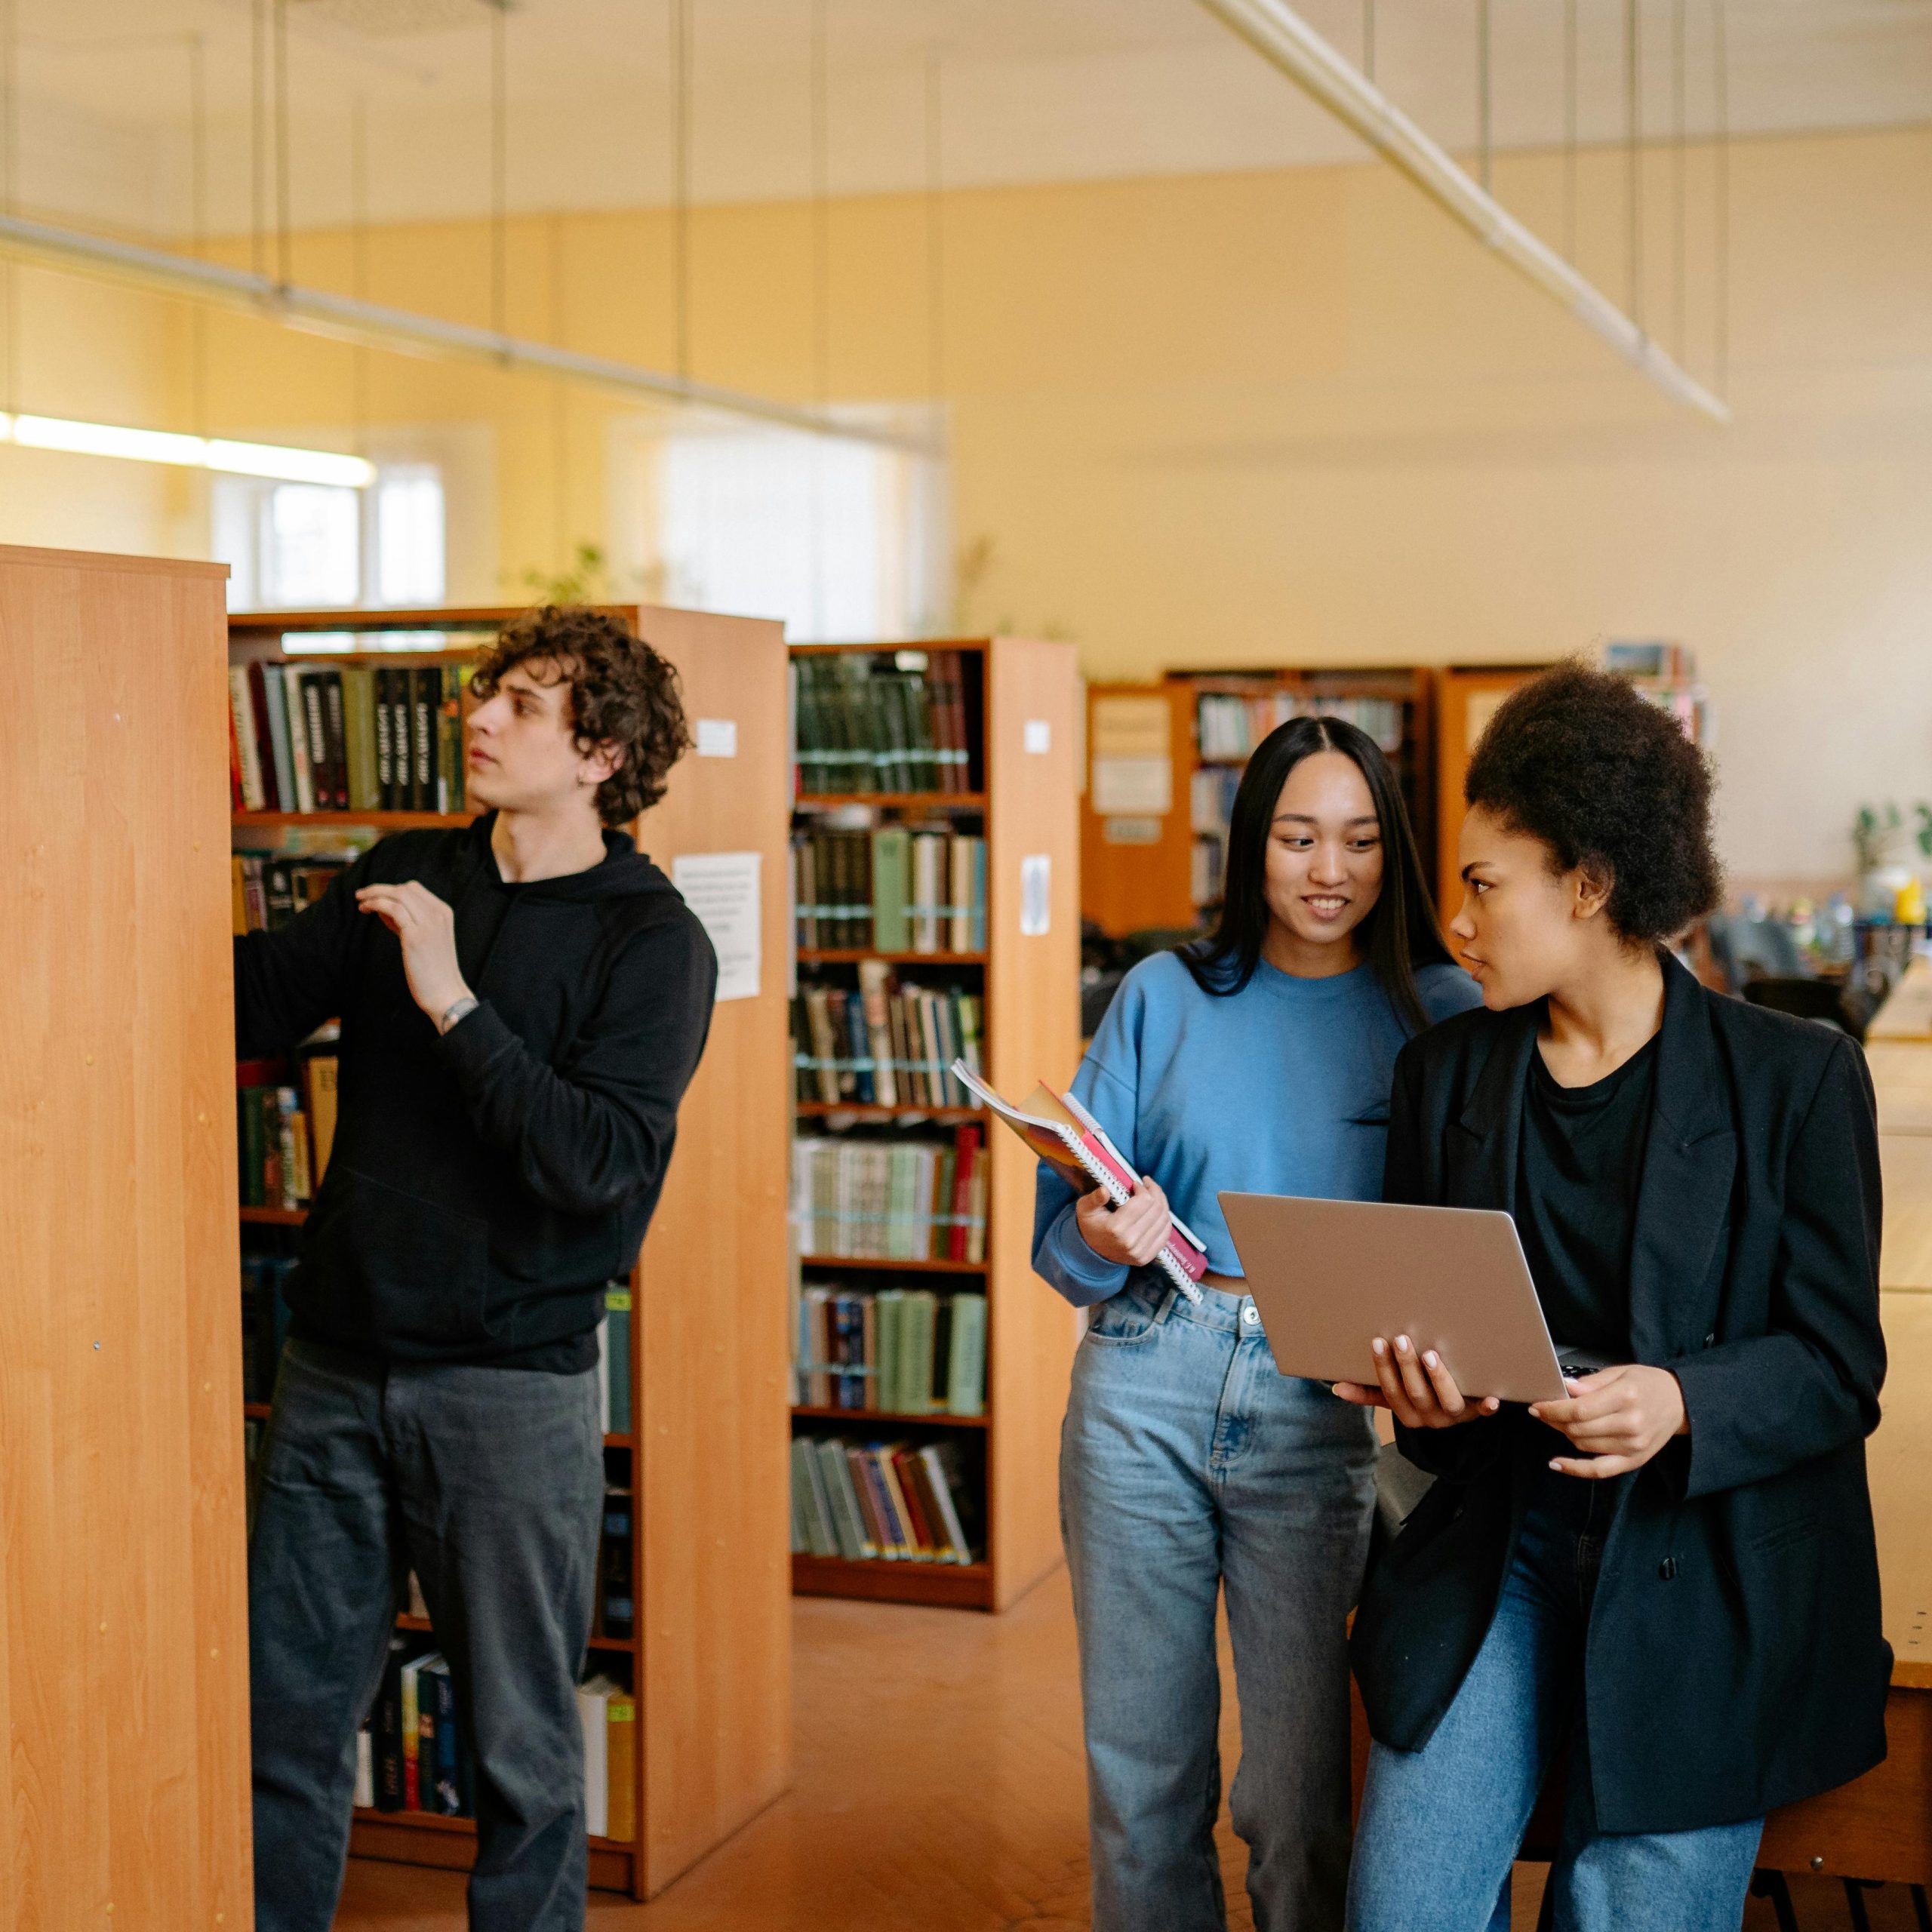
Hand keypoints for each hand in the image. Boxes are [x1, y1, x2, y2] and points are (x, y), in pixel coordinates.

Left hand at [355, 881, 471, 1025]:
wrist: (446, 994)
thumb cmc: (433, 971)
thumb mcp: (423, 939)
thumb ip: (406, 922)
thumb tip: (382, 908)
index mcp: (444, 912)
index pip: (414, 889)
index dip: (392, 890)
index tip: (375, 897)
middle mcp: (438, 914)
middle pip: (405, 888)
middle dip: (380, 889)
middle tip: (361, 896)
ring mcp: (429, 924)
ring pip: (398, 894)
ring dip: (375, 894)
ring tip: (360, 902)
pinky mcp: (415, 936)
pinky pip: (393, 909)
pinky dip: (376, 904)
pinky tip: (366, 909)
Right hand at [1074, 1176, 1173, 1268]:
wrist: (1093, 1252)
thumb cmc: (1091, 1225)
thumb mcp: (1085, 1208)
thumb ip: (1094, 1198)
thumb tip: (1105, 1190)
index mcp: (1116, 1228)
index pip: (1144, 1201)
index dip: (1143, 1188)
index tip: (1136, 1184)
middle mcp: (1131, 1241)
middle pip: (1157, 1209)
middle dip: (1155, 1192)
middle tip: (1148, 1185)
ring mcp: (1141, 1252)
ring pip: (1164, 1220)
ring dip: (1162, 1203)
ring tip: (1153, 1195)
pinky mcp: (1147, 1257)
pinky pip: (1165, 1234)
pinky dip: (1165, 1219)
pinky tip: (1158, 1211)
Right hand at [1333, 1334, 1501, 1428]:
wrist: (1455, 1417)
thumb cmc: (1419, 1397)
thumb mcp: (1394, 1398)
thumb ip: (1368, 1392)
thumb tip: (1336, 1387)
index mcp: (1406, 1414)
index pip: (1390, 1391)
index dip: (1383, 1368)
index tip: (1378, 1342)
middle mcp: (1429, 1418)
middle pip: (1416, 1394)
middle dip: (1407, 1366)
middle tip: (1403, 1339)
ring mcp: (1454, 1416)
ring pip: (1447, 1402)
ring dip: (1439, 1379)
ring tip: (1432, 1355)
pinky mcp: (1478, 1412)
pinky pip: (1483, 1412)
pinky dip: (1487, 1407)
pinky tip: (1492, 1398)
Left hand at [1528, 1364, 1687, 1478]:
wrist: (1680, 1403)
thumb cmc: (1648, 1384)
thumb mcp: (1620, 1372)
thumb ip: (1591, 1382)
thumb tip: (1565, 1388)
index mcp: (1626, 1397)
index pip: (1579, 1410)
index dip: (1552, 1409)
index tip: (1537, 1405)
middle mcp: (1630, 1424)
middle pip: (1578, 1429)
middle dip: (1554, 1420)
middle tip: (1543, 1411)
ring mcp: (1633, 1446)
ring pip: (1583, 1445)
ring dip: (1563, 1435)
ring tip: (1557, 1423)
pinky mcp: (1634, 1460)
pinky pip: (1599, 1470)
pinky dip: (1575, 1469)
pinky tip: (1557, 1464)